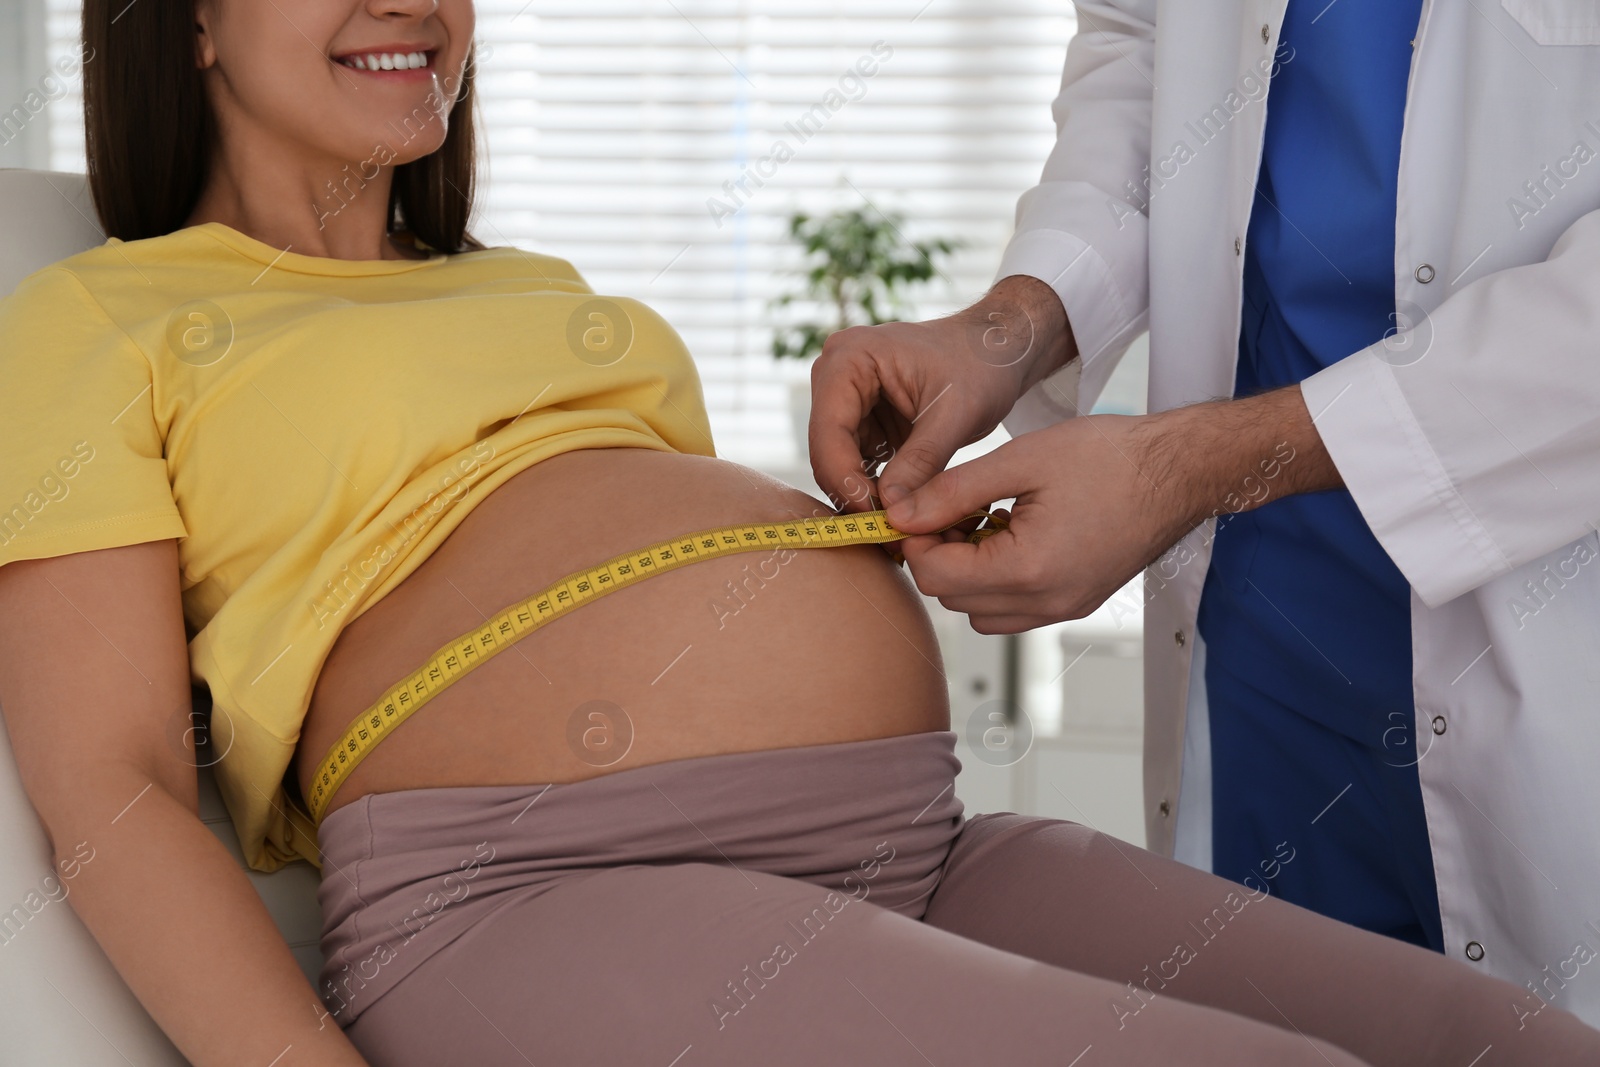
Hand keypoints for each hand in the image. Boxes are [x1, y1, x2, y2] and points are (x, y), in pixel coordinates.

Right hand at [808, 275, 1075, 515]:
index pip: (829, 431)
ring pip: (840, 465)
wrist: (998, 349)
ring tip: (897, 530)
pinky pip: (859, 466)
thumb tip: (892, 511)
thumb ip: (922, 461)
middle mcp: (836, 377)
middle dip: (854, 494)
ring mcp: (847, 402)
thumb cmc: (982, 364)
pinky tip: (900, 514)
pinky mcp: (863, 424)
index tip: (875, 517)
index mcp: (849, 359)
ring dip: (865, 498)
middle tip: (886, 536)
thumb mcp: (956, 414)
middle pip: (828, 451)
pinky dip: (877, 491)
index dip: (846, 479)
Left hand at [883, 386, 1341, 632]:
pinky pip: (1014, 608)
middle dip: (939, 553)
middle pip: (952, 598)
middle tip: (951, 504)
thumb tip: (901, 514)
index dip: (916, 538)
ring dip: (966, 570)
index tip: (919, 502)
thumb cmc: (1111, 457)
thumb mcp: (1022, 461)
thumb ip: (953, 491)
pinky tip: (1012, 531)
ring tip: (985, 516)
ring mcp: (1064, 608)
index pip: (936, 575)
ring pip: (980, 610)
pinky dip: (998, 578)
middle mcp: (1046, 603)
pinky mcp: (1076, 602)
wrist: (1180, 471)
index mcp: (1029, 569)